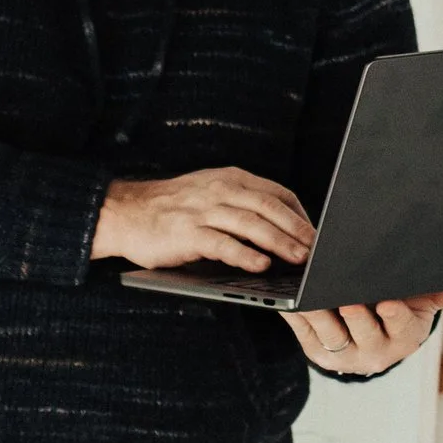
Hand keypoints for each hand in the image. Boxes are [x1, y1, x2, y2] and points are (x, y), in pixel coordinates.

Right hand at [94, 169, 315, 275]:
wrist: (124, 211)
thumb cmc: (172, 208)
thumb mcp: (210, 193)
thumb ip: (240, 203)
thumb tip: (279, 226)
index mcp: (230, 178)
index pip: (277, 193)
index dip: (300, 214)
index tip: (315, 234)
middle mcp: (220, 190)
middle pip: (270, 207)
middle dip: (298, 229)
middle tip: (318, 249)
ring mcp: (204, 211)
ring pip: (251, 224)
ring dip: (280, 242)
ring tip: (299, 258)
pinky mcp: (188, 233)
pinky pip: (222, 243)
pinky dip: (245, 254)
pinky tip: (261, 265)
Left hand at [283, 287, 442, 375]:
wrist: (366, 335)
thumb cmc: (397, 309)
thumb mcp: (425, 301)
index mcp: (404, 338)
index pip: (400, 327)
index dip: (393, 315)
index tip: (388, 302)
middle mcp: (374, 351)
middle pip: (362, 330)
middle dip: (355, 315)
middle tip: (347, 299)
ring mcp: (343, 351)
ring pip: (330, 332)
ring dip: (321, 313)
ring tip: (314, 293)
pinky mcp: (315, 349)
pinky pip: (304, 330)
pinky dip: (298, 313)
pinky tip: (292, 296)